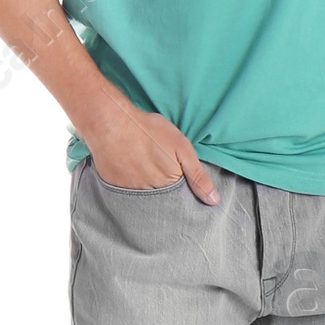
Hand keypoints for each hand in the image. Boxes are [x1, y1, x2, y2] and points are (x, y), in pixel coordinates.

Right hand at [84, 100, 217, 202]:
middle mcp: (148, 196)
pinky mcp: (113, 188)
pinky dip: (130, 185)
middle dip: (165, 192)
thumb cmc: (149, 131)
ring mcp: (129, 193)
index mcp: (168, 187)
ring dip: (147, 188)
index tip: (179, 182)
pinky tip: (130, 168)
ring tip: (144, 167)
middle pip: (162, 202)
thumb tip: (214, 201)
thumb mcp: (182, 148)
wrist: (110, 123)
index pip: (180, 201)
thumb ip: (198, 176)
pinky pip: (126, 194)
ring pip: (144, 198)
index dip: (183, 193)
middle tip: (158, 167)